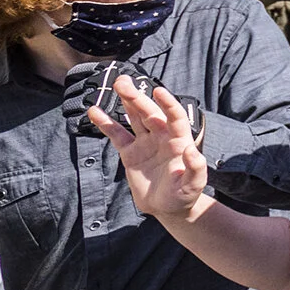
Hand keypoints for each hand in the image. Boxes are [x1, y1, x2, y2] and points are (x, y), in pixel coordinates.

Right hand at [85, 76, 207, 222]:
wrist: (168, 208)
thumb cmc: (184, 195)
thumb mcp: (193, 185)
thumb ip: (195, 168)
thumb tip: (192, 150)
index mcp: (179, 141)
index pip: (174, 117)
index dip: (168, 104)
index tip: (158, 91)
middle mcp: (162, 138)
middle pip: (149, 113)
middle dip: (137, 97)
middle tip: (123, 82)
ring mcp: (145, 143)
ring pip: (134, 118)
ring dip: (126, 101)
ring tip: (116, 84)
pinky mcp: (130, 153)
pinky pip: (117, 135)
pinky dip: (106, 124)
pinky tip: (94, 111)